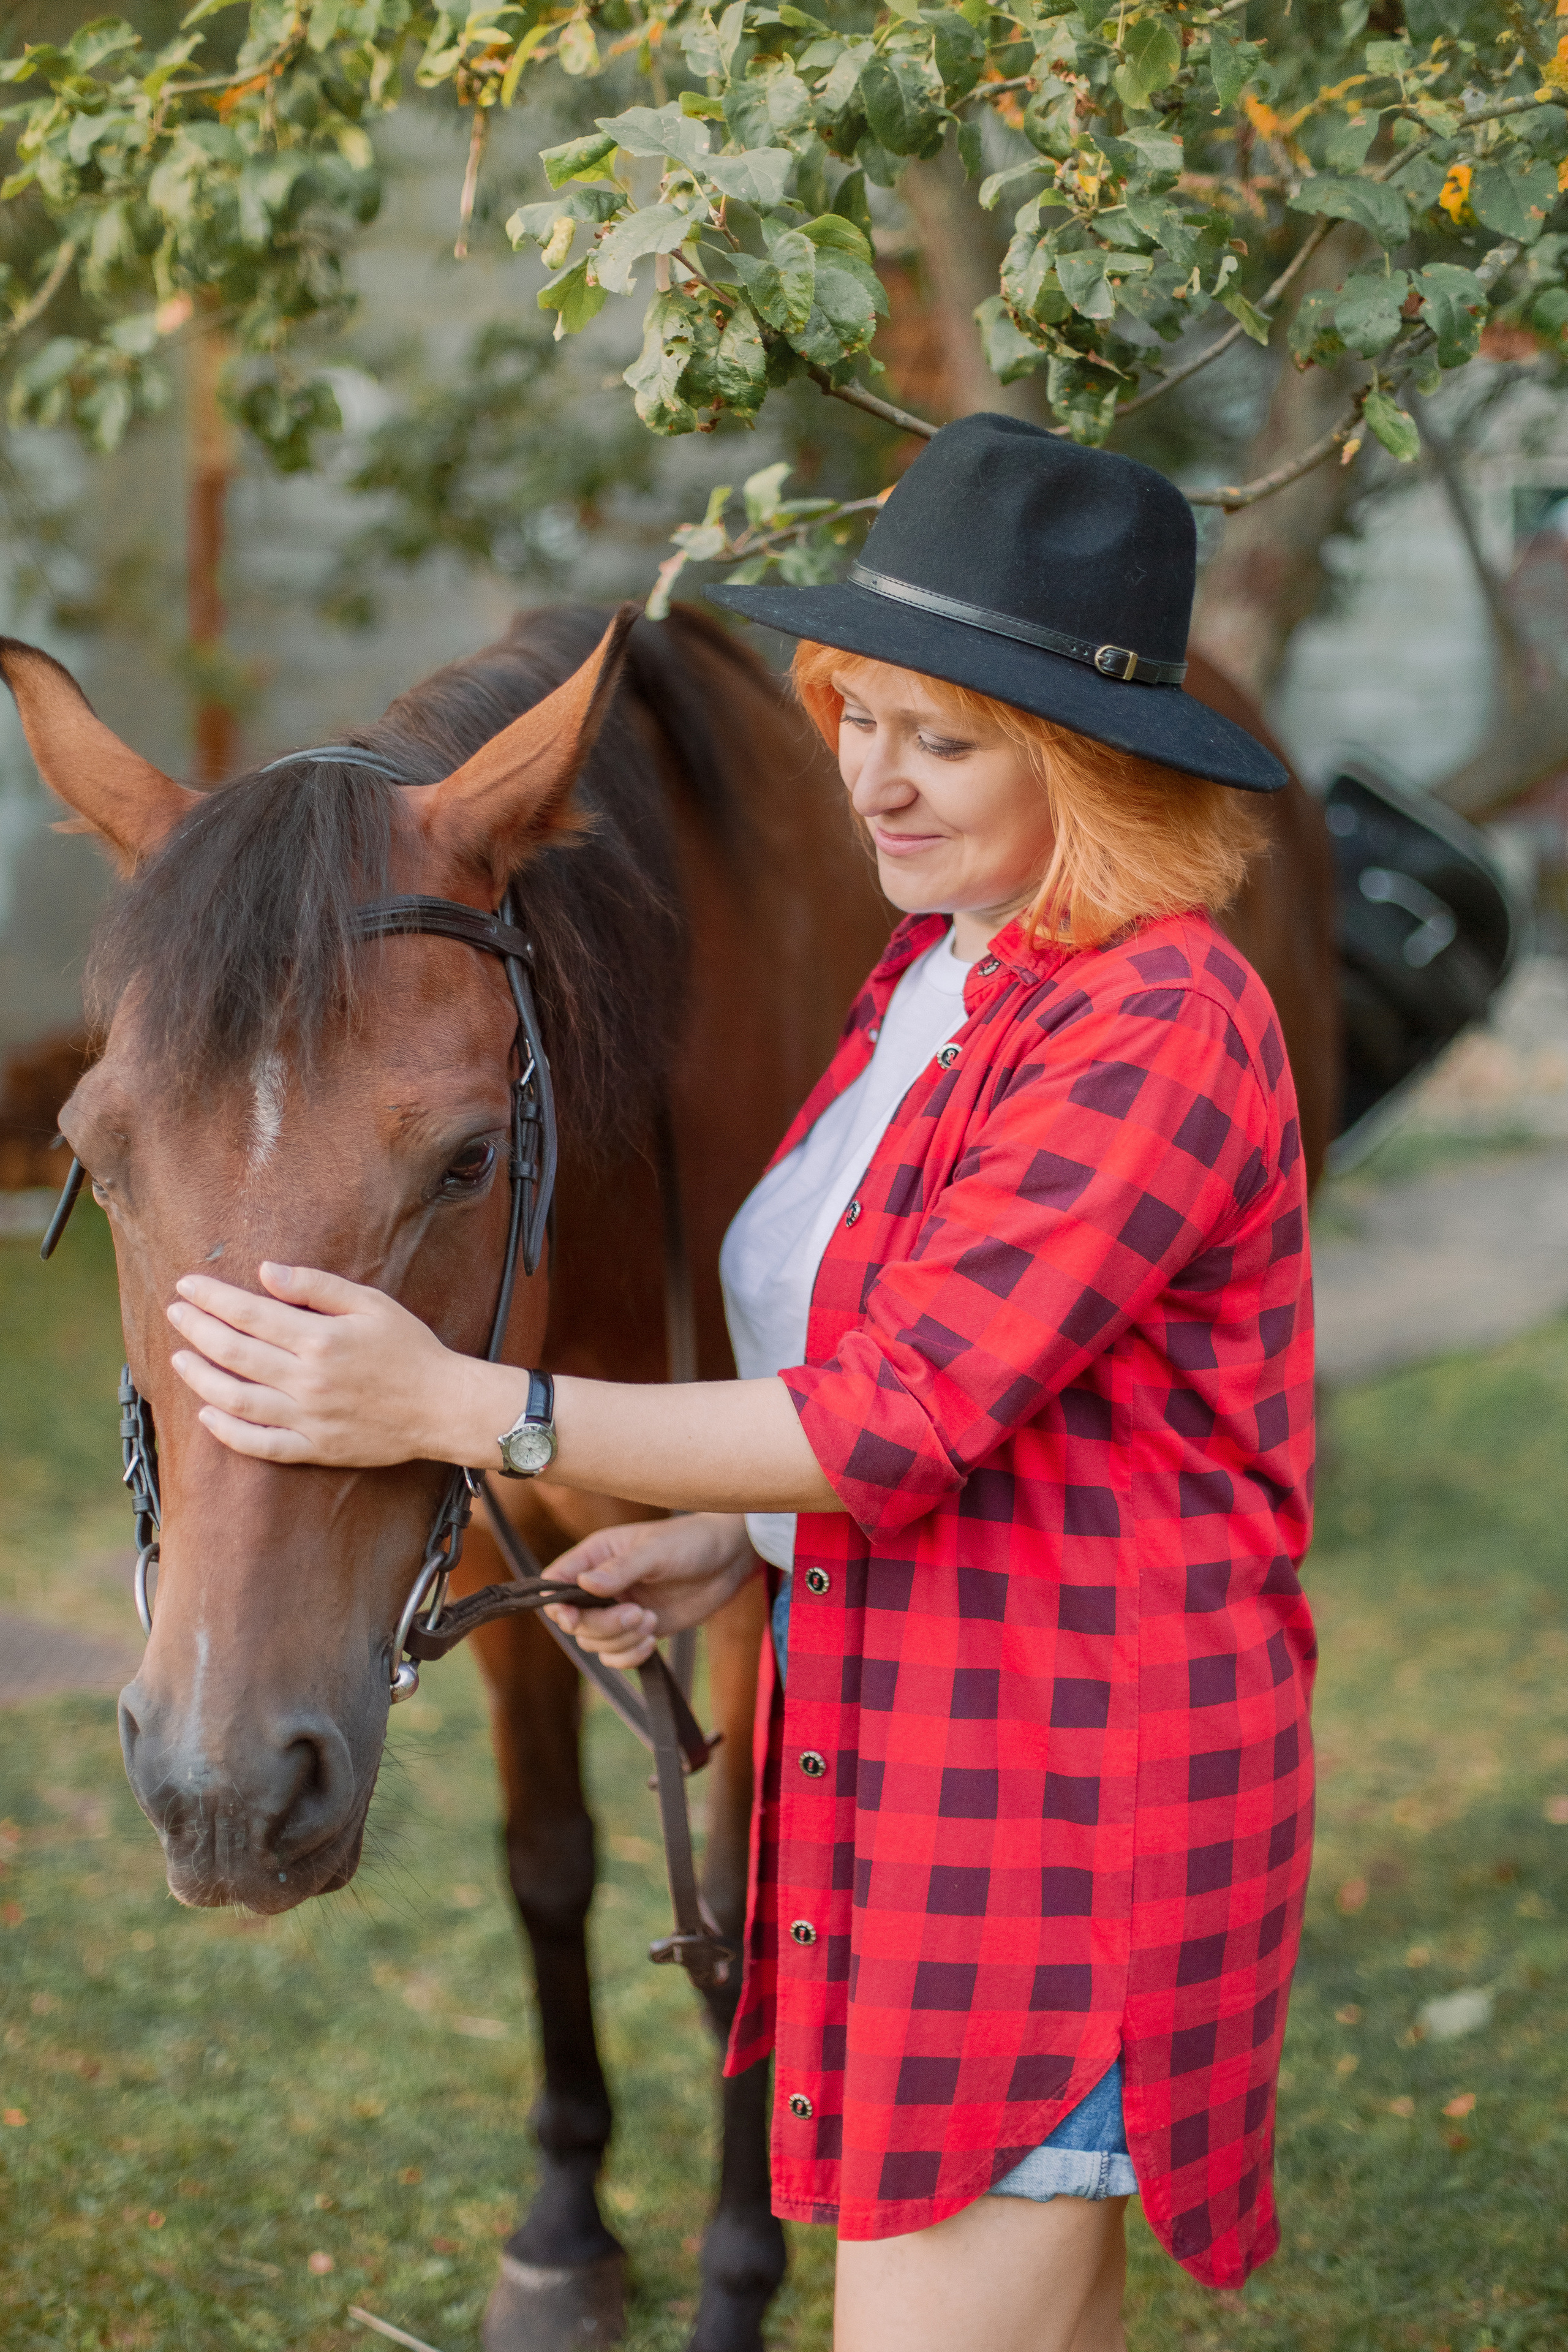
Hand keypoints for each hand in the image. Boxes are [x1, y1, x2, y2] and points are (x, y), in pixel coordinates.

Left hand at [166, 1263, 478, 1466]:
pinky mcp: (314, 1450)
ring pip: (236, 1400)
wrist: (442, 1407)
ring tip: (179, 1359)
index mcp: (321, 1339)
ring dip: (200, 1378)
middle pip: (234, 1352)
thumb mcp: (371, 1303)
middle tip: (175, 1313)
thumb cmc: (410, 1348)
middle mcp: (308, 1381)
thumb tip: (265, 1272)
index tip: (187, 1285)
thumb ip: (316, 1285)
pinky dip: (227, 1431)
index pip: (249, 1313)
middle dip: (196, 1329)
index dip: (212, 1297)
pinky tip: (207, 1415)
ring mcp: (308, 1419)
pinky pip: (259, 1445)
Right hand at [544, 1513, 756, 1670]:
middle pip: (575, 1621)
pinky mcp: (638, 1630)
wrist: (728, 1560)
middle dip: (603, 1625)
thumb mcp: (656, 1551)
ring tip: (652, 1621)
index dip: (557, 1604)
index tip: (573, 1617)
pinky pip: (617, 1655)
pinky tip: (651, 1641)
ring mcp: (618, 1610)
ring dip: (621, 1640)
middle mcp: (601, 1585)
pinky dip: (630, 1656)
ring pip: (595, 1642)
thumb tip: (583, 1584)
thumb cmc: (691, 1542)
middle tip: (639, 1613)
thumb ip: (620, 1568)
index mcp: (596, 1556)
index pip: (556, 1583)